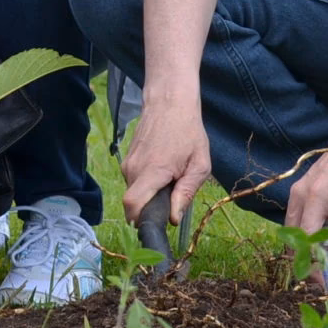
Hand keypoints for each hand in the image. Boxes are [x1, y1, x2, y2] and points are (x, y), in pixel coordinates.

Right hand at [121, 101, 212, 224]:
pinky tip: (163, 171)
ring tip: (170, 180)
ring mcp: (128, 163)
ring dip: (150, 195)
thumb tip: (174, 218)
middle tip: (172, 200)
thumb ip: (186, 193)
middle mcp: (133, 169)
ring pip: (134, 192)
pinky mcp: (127, 159)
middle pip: (134, 203)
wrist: (169, 102)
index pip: (132, 204)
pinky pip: (134, 181)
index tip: (155, 226)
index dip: (139, 221)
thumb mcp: (199, 164)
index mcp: (153, 171)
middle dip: (150, 208)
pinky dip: (147, 184)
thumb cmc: (188, 132)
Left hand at [285, 138, 327, 266]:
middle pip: (309, 239)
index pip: (292, 233)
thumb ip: (312, 210)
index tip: (306, 276)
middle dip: (316, 266)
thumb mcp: (316, 185)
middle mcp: (313, 196)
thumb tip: (315, 247)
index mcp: (298, 195)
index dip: (298, 258)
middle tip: (325, 283)